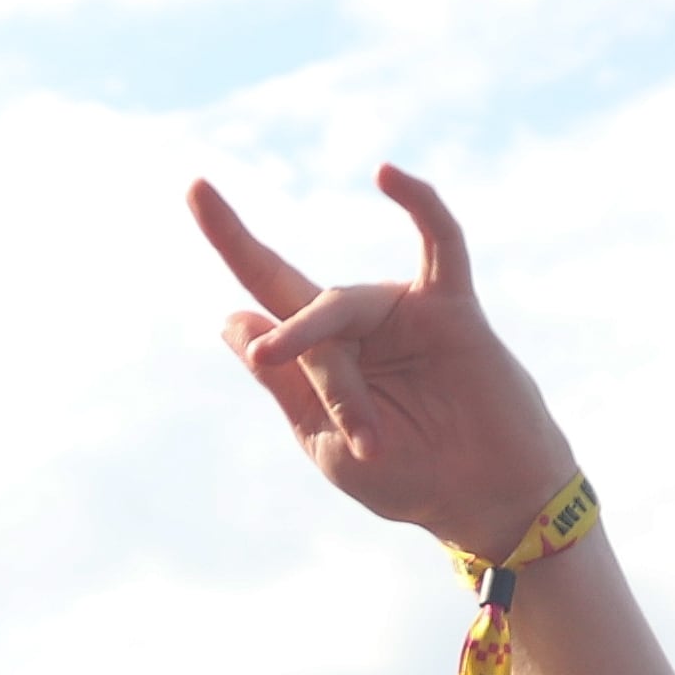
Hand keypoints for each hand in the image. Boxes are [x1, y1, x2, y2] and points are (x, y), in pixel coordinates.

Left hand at [189, 164, 570, 557]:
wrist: (480, 498)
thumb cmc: (406, 475)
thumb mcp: (324, 440)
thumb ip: (284, 382)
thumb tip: (233, 317)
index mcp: (318, 354)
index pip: (264, 285)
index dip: (231, 235)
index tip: (194, 185)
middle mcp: (356, 321)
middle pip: (300, 308)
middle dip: (277, 317)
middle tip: (287, 380)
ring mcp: (402, 308)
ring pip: (343, 306)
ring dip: (345, 383)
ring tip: (364, 436)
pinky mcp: (450, 306)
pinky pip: (437, 240)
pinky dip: (418, 204)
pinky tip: (388, 176)